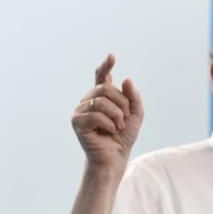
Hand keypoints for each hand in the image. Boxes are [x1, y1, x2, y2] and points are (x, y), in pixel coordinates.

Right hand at [71, 54, 143, 177]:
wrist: (116, 157)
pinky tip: (109, 131)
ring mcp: (81, 110)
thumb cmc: (123, 136)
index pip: (101, 76)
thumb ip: (134, 97)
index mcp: (102, 97)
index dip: (106, 66)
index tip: (112, 56)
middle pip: (105, 88)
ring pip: (101, 101)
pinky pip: (95, 115)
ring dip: (117, 115)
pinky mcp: (77, 122)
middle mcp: (89, 100)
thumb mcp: (136, 115)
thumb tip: (125, 79)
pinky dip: (108, 123)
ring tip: (118, 126)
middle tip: (125, 118)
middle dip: (122, 103)